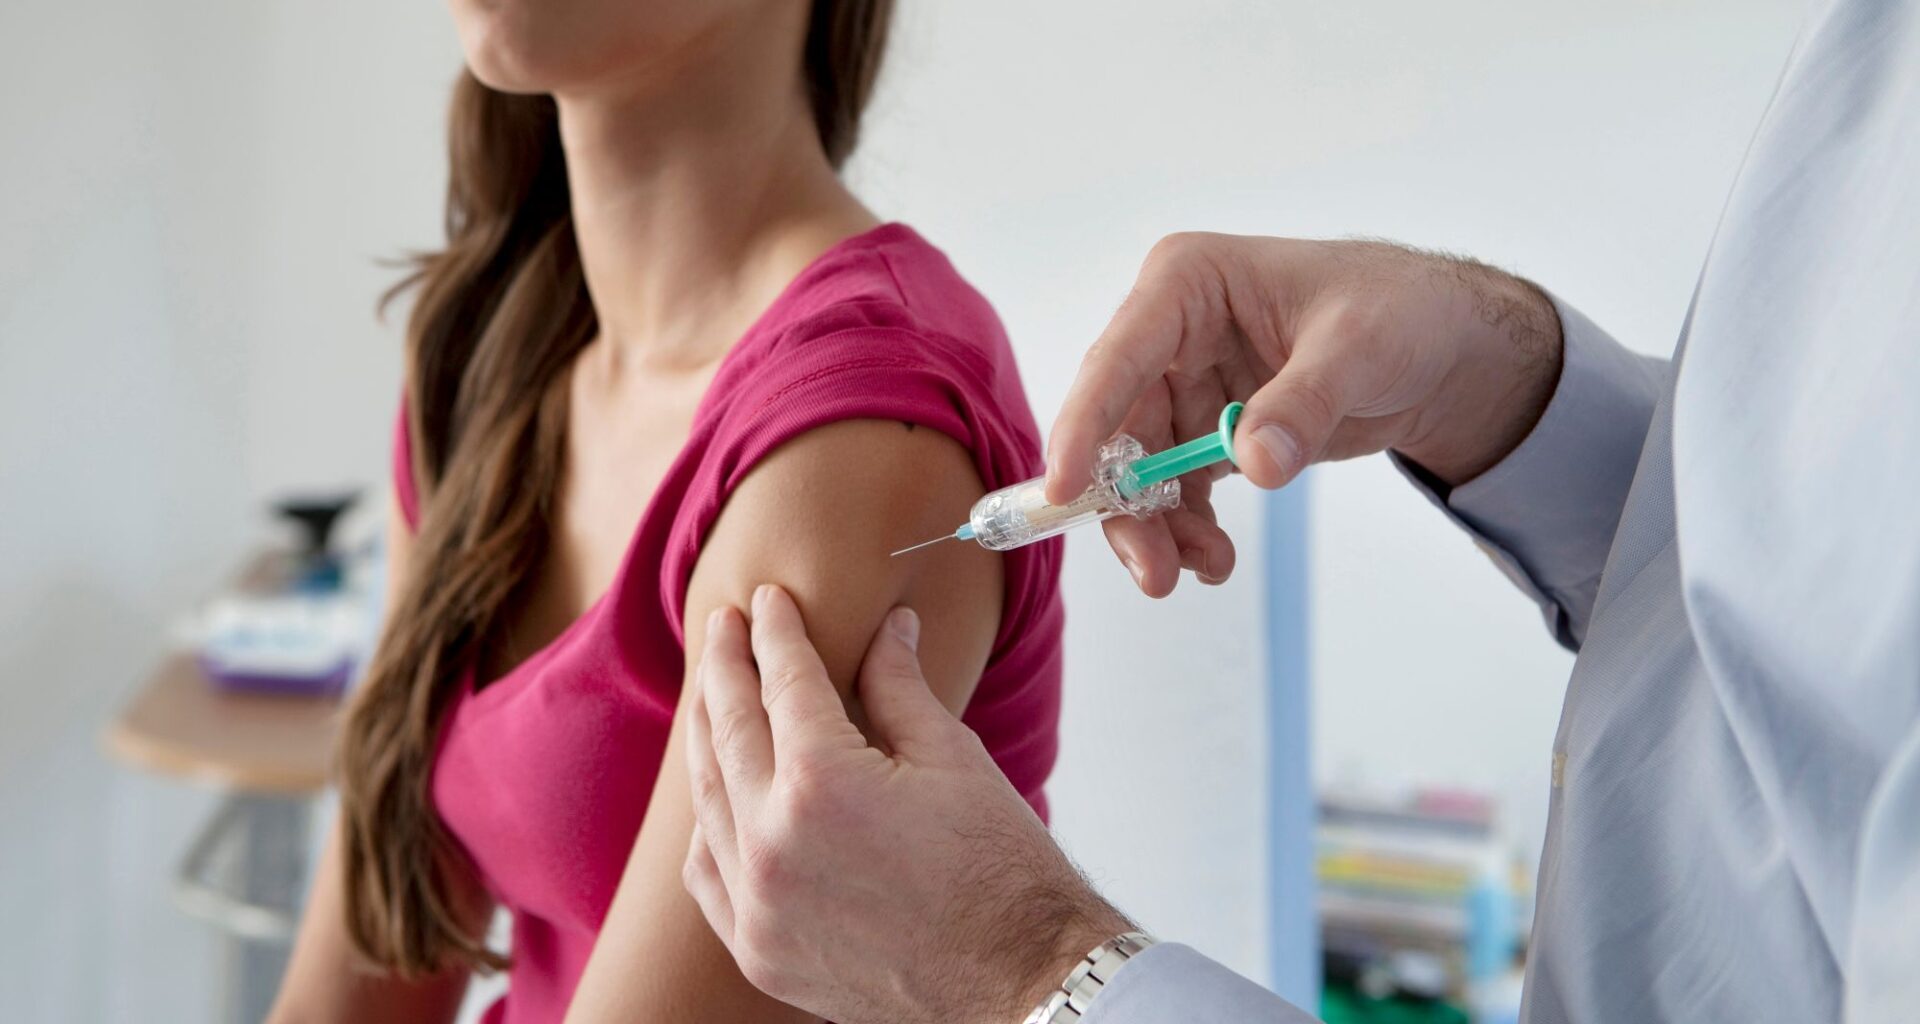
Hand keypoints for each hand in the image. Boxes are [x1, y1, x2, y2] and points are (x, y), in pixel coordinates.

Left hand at [682, 585, 1130, 1023]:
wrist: (1020, 981)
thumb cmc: (1000, 868)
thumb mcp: (952, 758)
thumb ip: (900, 686)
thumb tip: (888, 627)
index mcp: (821, 781)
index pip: (782, 680)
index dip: (775, 632)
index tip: (770, 600)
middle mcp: (772, 841)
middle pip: (728, 730)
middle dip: (724, 668)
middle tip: (723, 626)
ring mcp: (757, 902)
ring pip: (707, 799)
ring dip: (706, 737)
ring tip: (713, 696)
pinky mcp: (758, 948)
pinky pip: (708, 873)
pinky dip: (709, 824)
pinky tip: (719, 794)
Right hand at [1048, 233, 1562, 595]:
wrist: (1445, 348)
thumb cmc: (1401, 314)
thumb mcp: (1360, 349)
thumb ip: (1303, 403)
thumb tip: (1254, 462)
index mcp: (1187, 283)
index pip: (1118, 356)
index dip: (1086, 422)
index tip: (1066, 488)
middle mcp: (1170, 332)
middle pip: (1119, 427)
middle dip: (1129, 505)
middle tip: (1154, 572)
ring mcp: (1185, 383)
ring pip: (1140, 469)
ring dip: (1160, 528)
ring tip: (1205, 569)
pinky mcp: (1206, 427)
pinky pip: (1176, 488)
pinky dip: (1187, 529)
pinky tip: (1213, 558)